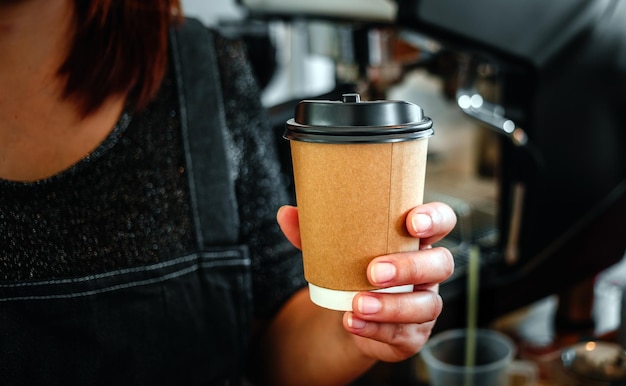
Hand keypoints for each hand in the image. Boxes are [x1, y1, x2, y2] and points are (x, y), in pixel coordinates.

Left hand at [276, 202, 455, 362]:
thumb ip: (312, 232)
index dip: (435, 219)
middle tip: (373, 271)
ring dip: (392, 306)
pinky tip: (353, 323)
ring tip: (357, 304)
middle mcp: (428, 270)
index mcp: (414, 240)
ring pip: (427, 304)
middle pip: (441, 264)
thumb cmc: (350, 270)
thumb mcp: (332, 249)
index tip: (412, 221)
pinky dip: (376, 329)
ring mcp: (425, 302)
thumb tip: (285, 213)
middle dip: (410, 267)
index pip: (442, 221)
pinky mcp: (414, 333)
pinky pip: (404, 334)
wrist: (347, 315)